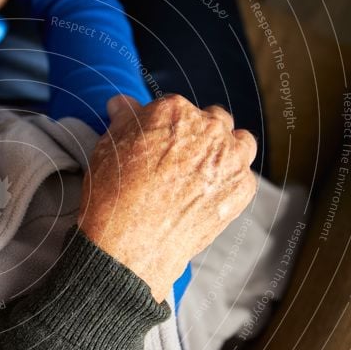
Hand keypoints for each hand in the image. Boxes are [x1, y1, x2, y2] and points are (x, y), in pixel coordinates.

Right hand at [79, 94, 257, 301]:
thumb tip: (124, 105)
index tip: (158, 145)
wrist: (130, 244)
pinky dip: (229, 183)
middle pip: (211, 120)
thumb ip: (124, 119)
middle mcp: (207, 127)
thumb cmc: (113, 195)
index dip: (165, 128)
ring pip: (239, 142)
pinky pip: (243, 176)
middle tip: (179, 162)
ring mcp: (229, 158)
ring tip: (203, 174)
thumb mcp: (107, 148)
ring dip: (226, 152)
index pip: (174, 108)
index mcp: (172, 110)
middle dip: (198, 136)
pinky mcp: (242, 188)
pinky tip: (207, 197)